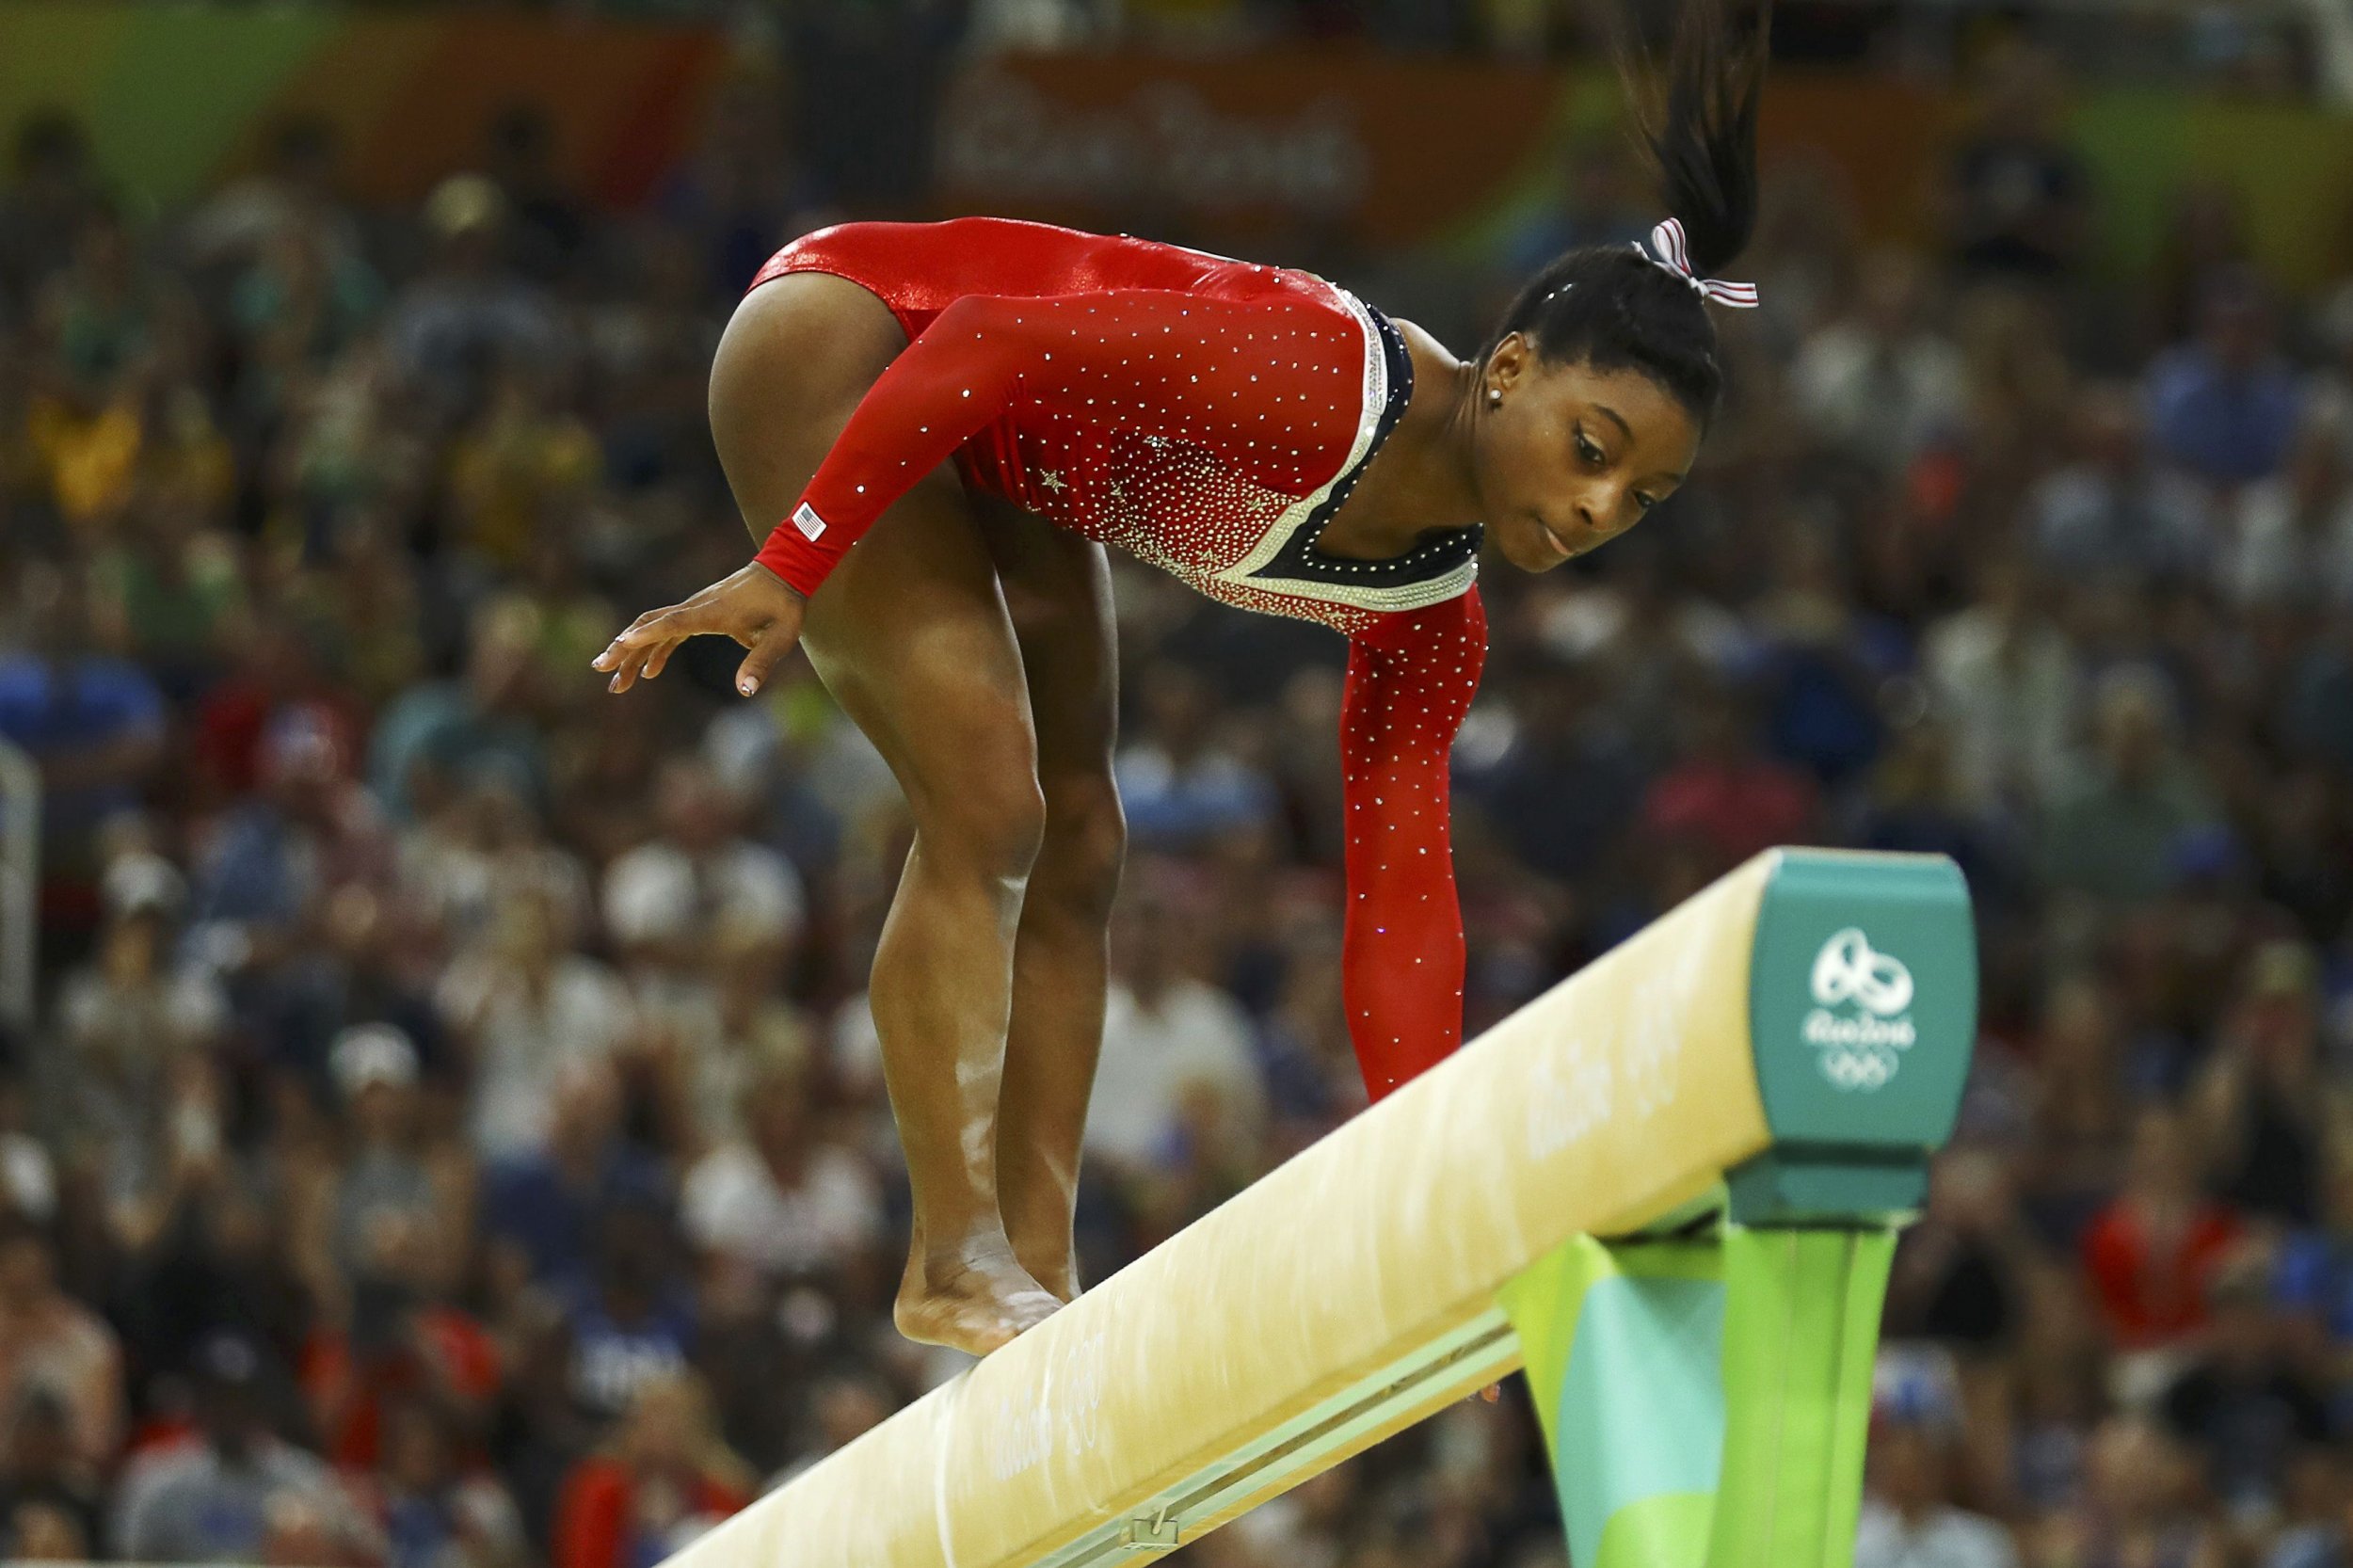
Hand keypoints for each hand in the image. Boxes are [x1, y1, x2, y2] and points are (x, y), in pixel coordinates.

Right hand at [593, 563, 807, 695]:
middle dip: (624, 649)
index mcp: (712, 613)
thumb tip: (745, 691)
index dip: (647, 634)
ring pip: (654, 628)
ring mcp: (695, 609)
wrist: (784, 571)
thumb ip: (763, 661)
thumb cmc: (784, 604)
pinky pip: (669, 631)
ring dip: (633, 652)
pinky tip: (648, 672)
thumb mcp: (782, 636)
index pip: (673, 623)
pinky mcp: (699, 614)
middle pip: (651, 626)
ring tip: (616, 681)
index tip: (620, 643)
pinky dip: (655, 650)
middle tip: (601, 670)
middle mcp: (696, 608)